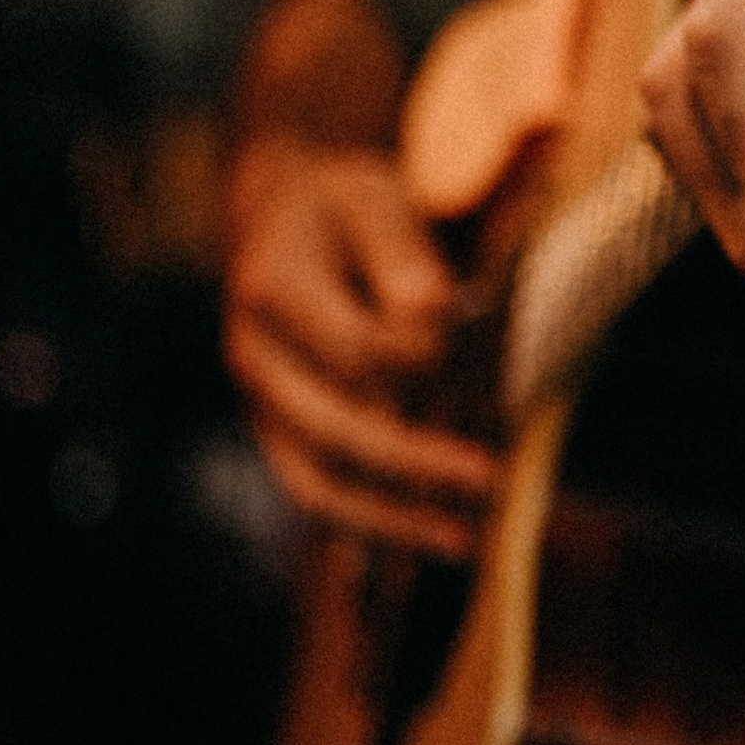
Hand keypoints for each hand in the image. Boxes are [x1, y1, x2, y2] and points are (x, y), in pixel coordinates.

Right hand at [224, 137, 499, 556]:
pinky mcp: (280, 434)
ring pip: (318, 480)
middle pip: (333, 427)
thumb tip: (431, 319)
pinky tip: (432, 542)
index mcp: (273, 289)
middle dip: (415, 460)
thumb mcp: (376, 201)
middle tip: (490, 477)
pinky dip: (371, 527)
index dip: (423, 360)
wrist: (283, 215)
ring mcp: (261, 404)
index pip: (355, 348)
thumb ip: (404, 255)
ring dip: (393, 518)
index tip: (482, 353)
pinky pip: (318, 493)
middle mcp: (254, 356)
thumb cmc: (345, 208)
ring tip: (467, 540)